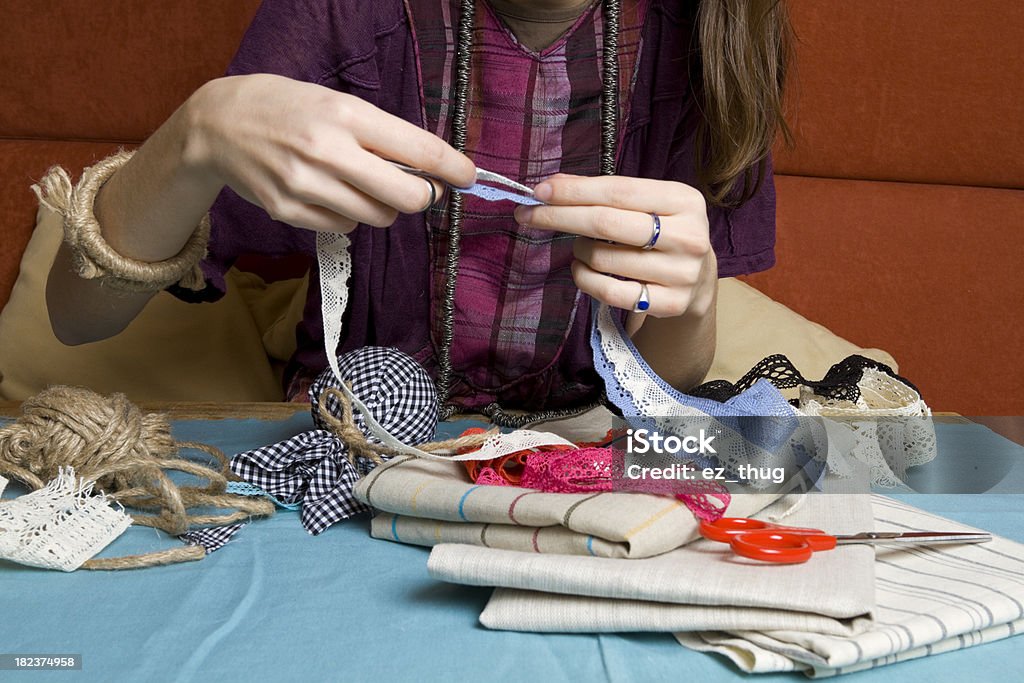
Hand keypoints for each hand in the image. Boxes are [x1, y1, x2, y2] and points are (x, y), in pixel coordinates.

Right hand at [184, 74, 475, 232]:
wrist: (218, 126)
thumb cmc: (288, 109)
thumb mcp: (337, 104)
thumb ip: (381, 135)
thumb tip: (430, 170)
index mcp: (346, 115)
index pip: (418, 150)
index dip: (453, 168)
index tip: (470, 177)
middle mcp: (327, 151)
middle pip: (407, 197)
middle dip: (421, 196)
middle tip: (416, 188)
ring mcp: (306, 186)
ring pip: (378, 217)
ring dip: (381, 206)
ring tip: (358, 183)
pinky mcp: (289, 212)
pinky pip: (345, 228)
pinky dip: (348, 216)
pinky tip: (328, 193)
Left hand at [513, 174, 716, 329]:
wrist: (698, 277)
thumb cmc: (662, 230)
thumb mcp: (646, 202)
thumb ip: (603, 191)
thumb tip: (550, 186)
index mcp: (684, 200)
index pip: (618, 191)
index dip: (574, 191)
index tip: (539, 192)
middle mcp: (688, 236)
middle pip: (606, 224)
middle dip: (559, 217)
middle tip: (527, 215)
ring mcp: (681, 273)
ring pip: (603, 259)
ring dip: (577, 250)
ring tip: (578, 247)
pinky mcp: (669, 303)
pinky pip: (609, 292)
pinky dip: (584, 279)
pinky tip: (581, 269)